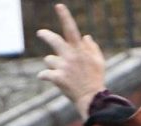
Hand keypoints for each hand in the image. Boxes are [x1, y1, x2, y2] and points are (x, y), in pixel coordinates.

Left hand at [37, 4, 105, 118]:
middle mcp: (70, 56)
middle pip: (53, 40)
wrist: (92, 100)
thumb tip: (85, 36)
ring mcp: (63, 67)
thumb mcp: (99, 62)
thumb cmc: (96, 81)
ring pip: (49, 60)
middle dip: (45, 35)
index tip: (58, 6)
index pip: (71, 29)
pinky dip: (44, 76)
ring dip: (52, 65)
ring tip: (61, 74)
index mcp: (80, 50)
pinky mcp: (57, 78)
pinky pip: (44, 74)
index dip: (65, 17)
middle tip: (40, 33)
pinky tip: (45, 78)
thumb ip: (92, 48)